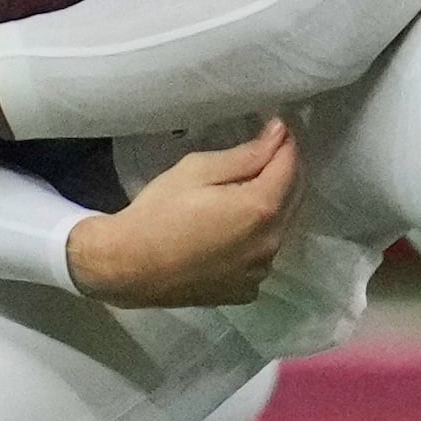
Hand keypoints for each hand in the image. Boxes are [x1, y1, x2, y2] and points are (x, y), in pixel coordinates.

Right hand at [67, 120, 301, 306]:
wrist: (127, 267)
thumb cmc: (158, 212)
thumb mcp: (197, 170)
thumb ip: (246, 154)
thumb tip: (280, 134)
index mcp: (260, 209)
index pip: (291, 166)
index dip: (286, 143)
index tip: (277, 129)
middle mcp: (270, 243)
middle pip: (294, 198)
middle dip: (285, 172)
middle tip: (264, 153)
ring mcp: (259, 272)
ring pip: (280, 229)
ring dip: (272, 207)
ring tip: (244, 191)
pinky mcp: (245, 291)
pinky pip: (262, 257)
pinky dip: (256, 239)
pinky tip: (232, 232)